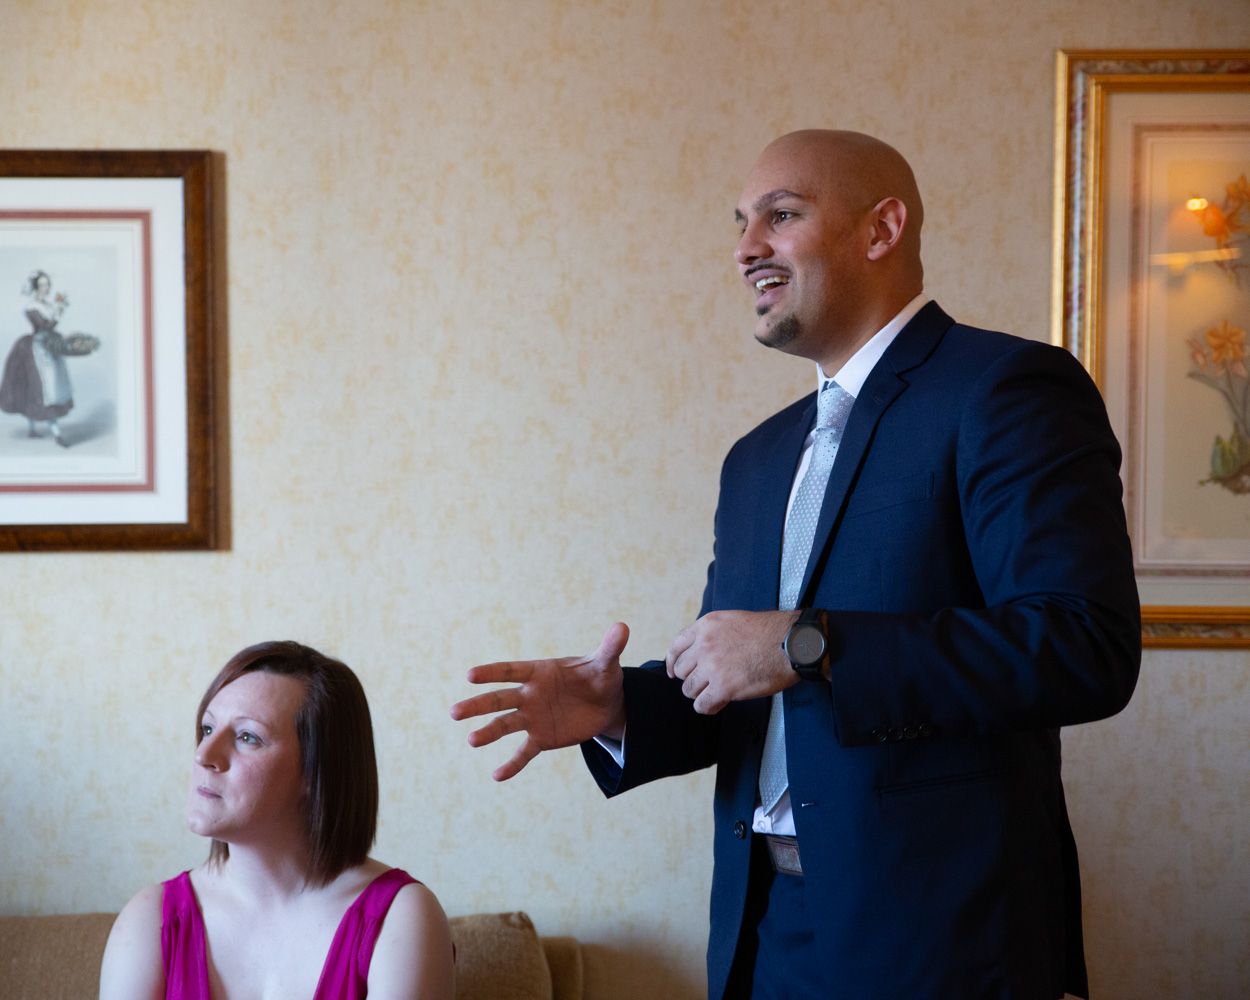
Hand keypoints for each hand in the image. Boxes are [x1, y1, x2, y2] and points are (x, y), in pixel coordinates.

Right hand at [450, 623, 629, 780]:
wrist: (605, 703)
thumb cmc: (599, 676)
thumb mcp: (606, 664)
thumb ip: (610, 648)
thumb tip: (623, 627)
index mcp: (539, 672)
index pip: (511, 671)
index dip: (492, 672)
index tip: (470, 676)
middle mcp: (530, 694)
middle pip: (499, 699)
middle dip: (478, 705)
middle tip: (454, 713)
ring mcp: (533, 717)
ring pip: (505, 725)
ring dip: (488, 733)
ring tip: (472, 740)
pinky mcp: (542, 738)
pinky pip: (524, 752)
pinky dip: (512, 764)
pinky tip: (497, 776)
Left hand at [665, 610, 799, 713]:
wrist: (791, 643)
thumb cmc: (772, 632)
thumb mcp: (734, 621)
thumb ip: (714, 634)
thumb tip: (703, 650)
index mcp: (706, 626)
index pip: (676, 645)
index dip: (672, 662)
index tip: (673, 671)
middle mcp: (704, 645)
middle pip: (681, 670)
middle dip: (692, 678)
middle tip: (705, 683)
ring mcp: (712, 667)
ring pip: (689, 689)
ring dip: (700, 694)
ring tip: (714, 693)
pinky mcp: (723, 687)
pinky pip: (702, 705)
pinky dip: (707, 707)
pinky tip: (717, 704)